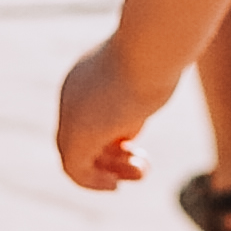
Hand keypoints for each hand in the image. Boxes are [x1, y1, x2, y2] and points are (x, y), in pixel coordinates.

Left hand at [56, 35, 162, 190]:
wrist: (152, 45)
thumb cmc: (159, 55)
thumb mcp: (148, 79)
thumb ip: (135, 102)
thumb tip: (129, 130)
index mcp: (84, 77)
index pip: (87, 116)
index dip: (111, 137)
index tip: (136, 145)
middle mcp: (71, 95)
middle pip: (79, 137)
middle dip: (111, 156)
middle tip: (142, 165)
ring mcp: (71, 114)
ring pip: (75, 155)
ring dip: (109, 171)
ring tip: (142, 173)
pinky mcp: (79, 133)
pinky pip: (74, 169)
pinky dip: (92, 182)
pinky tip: (114, 185)